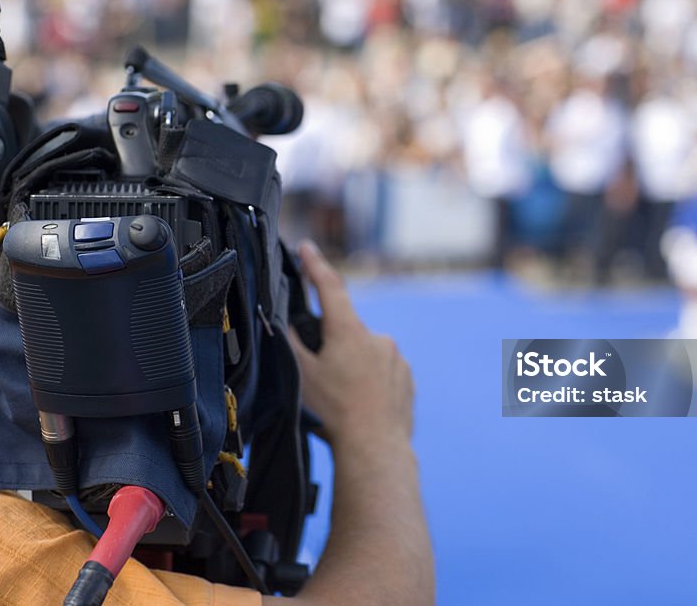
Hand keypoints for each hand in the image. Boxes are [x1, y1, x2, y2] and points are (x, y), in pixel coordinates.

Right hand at [287, 241, 413, 450]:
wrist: (375, 447)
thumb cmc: (335, 413)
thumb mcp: (302, 376)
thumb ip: (293, 344)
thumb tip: (289, 325)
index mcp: (349, 332)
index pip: (329, 288)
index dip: (315, 266)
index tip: (306, 248)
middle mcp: (377, 338)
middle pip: (347, 332)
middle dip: (334, 348)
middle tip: (324, 381)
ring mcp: (396, 358)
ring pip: (367, 355)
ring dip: (354, 369)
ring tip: (345, 402)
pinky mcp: (407, 378)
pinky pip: (384, 373)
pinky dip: (372, 384)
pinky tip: (363, 407)